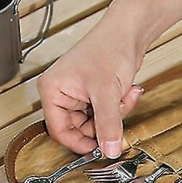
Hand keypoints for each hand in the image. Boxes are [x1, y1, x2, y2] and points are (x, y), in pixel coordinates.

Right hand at [37, 13, 143, 157]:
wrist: (129, 32)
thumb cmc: (110, 48)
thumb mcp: (107, 93)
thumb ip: (108, 125)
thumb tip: (108, 150)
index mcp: (53, 90)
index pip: (58, 130)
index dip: (79, 143)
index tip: (98, 150)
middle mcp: (62, 93)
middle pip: (80, 128)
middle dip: (105, 123)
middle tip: (118, 114)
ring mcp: (79, 94)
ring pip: (97, 122)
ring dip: (116, 114)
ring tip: (124, 95)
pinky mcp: (95, 93)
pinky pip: (107, 113)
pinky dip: (120, 107)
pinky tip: (128, 91)